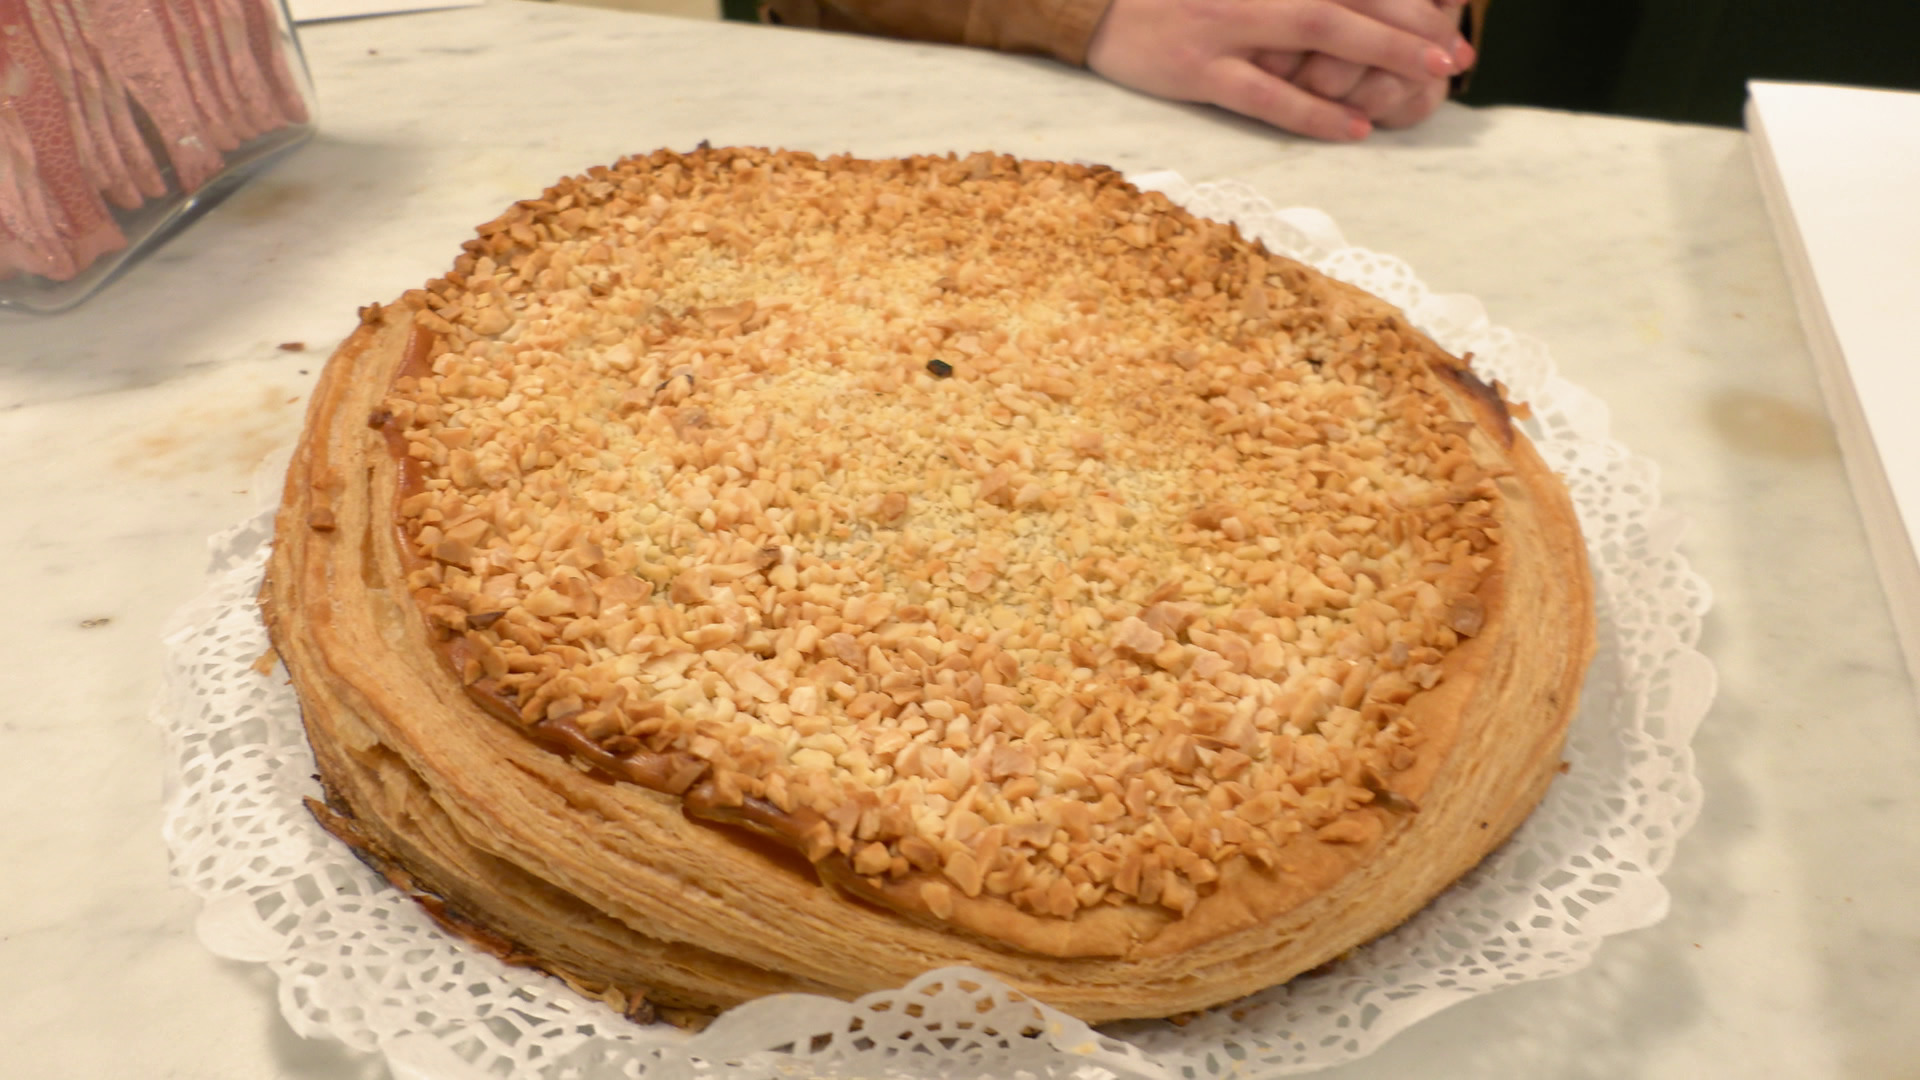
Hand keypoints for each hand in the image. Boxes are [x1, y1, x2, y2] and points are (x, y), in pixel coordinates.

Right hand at [1086, 0, 1474, 139]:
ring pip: (1322, 36)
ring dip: (1383, 55)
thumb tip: (1334, 15)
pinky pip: (1266, 94)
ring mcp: (1225, 26)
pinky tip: (1356, 126)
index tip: (1450, 9)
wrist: (1082, 1)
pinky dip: (1315, 111)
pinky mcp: (1196, 69)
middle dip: (1412, 23)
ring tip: (1431, 77)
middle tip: (1460, 51)